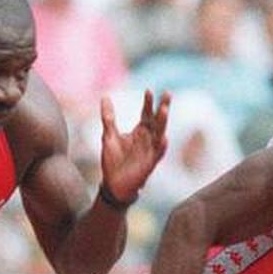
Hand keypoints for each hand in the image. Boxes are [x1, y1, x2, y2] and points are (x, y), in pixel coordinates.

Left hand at [98, 89, 170, 204]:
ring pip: (160, 134)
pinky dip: (161, 147)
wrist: (112, 183)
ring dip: (163, 122)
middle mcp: (148, 139)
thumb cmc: (113, 160)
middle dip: (162, 107)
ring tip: (165, 110)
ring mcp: (150, 151)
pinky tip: (164, 139)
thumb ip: (108, 117)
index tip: (149, 90)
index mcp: (140, 131)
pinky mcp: (149, 164)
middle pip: (157, 120)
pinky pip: (157, 154)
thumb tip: (105, 96)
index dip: (148, 102)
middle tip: (167, 93)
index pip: (146, 113)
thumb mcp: (109, 135)